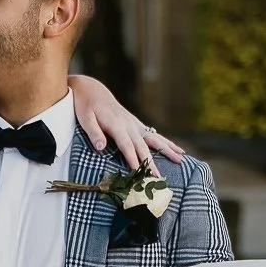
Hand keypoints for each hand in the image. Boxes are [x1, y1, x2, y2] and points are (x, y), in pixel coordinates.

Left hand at [69, 75, 183, 167]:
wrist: (92, 90)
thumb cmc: (85, 106)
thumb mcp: (85, 118)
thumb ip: (94, 133)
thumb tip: (101, 147)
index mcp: (116, 125)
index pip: (126, 145)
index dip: (133, 159)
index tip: (139, 173)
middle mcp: (129, 124)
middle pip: (143, 146)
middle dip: (151, 162)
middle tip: (159, 177)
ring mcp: (134, 124)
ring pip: (154, 139)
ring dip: (167, 150)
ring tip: (180, 159)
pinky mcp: (136, 124)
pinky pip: (154, 135)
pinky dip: (166, 142)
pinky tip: (177, 149)